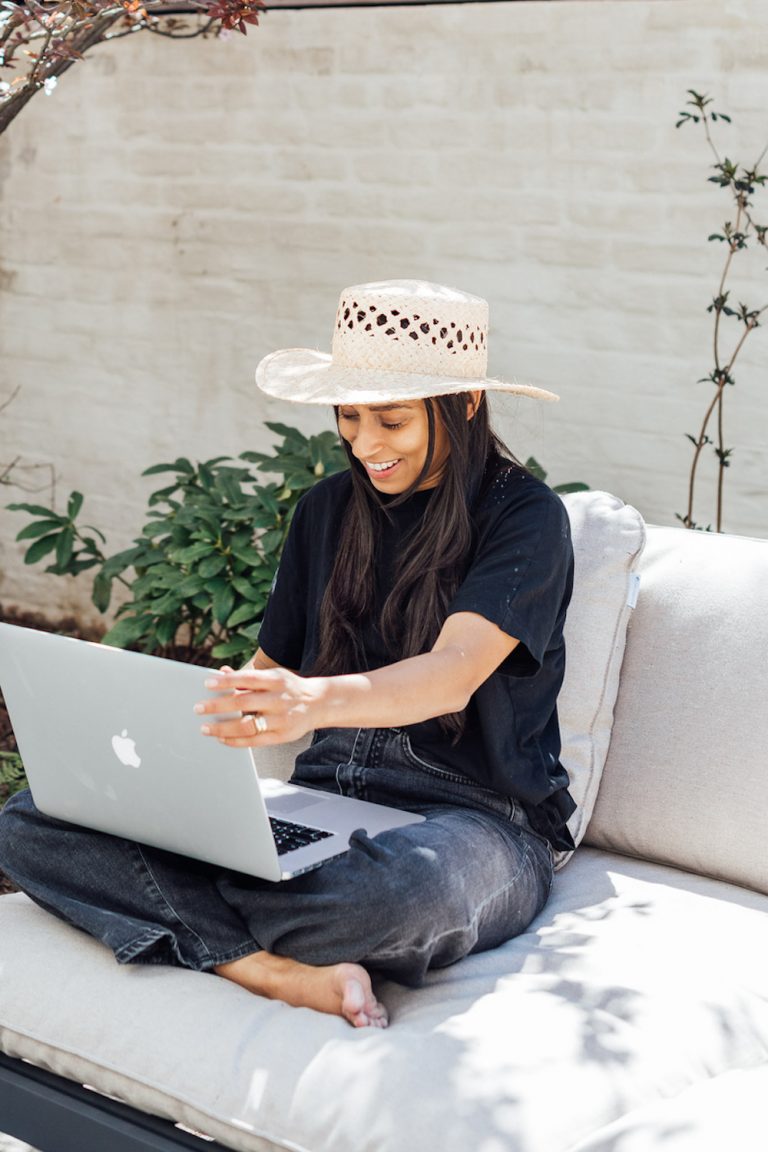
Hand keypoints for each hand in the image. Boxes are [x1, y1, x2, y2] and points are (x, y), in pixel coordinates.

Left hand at [194, 666, 323, 746]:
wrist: (318, 703)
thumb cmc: (289, 688)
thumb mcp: (273, 677)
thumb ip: (248, 678)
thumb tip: (222, 672)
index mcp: (277, 680)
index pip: (248, 679)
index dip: (227, 681)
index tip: (207, 683)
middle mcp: (279, 699)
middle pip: (244, 702)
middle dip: (218, 706)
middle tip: (198, 708)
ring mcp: (281, 719)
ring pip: (247, 725)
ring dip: (223, 728)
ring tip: (206, 728)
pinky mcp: (282, 736)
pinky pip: (255, 741)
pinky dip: (236, 741)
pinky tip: (222, 739)